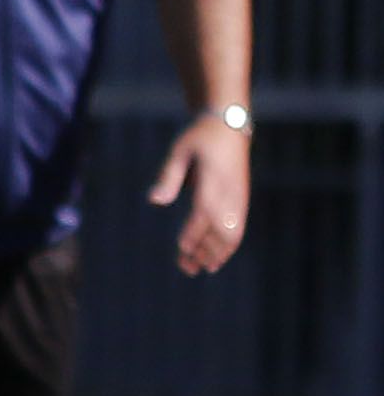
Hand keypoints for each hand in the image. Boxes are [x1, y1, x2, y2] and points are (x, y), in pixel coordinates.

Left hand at [151, 110, 252, 274]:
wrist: (230, 126)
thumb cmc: (199, 138)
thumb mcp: (179, 151)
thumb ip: (168, 176)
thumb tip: (154, 201)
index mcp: (214, 178)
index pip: (205, 210)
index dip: (195, 231)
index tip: (182, 249)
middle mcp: (230, 191)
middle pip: (221, 228)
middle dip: (205, 250)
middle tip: (187, 268)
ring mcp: (239, 197)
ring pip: (233, 232)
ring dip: (216, 252)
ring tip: (198, 269)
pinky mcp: (242, 200)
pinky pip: (238, 228)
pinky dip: (228, 246)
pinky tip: (215, 260)